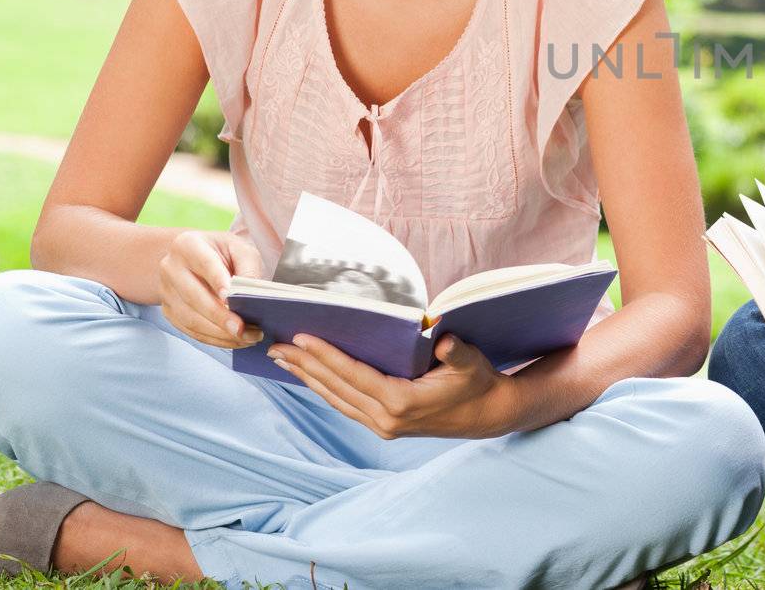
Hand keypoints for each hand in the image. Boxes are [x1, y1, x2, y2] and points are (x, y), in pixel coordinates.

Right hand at [158, 229, 264, 348]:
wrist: (197, 258)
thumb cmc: (223, 253)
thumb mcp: (240, 249)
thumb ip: (248, 267)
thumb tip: (252, 294)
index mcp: (188, 244)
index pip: (205, 263)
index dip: (217, 281)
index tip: (231, 298)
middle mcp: (170, 267)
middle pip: (194, 296)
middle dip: (220, 316)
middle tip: (243, 329)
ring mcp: (166, 291)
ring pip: (190, 318)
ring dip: (219, 333)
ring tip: (247, 337)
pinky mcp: (168, 311)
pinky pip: (190, 330)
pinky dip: (213, 339)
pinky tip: (234, 341)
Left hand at [268, 332, 513, 438]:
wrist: (488, 414)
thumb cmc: (478, 382)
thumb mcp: (471, 362)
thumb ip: (455, 351)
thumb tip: (442, 337)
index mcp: (402, 402)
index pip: (353, 375)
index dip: (325, 356)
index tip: (300, 338)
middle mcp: (385, 419)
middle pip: (336, 388)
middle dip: (304, 366)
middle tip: (275, 346)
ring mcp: (382, 426)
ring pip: (335, 400)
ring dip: (308, 379)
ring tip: (282, 360)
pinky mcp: (383, 426)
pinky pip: (345, 406)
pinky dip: (324, 390)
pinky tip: (310, 378)